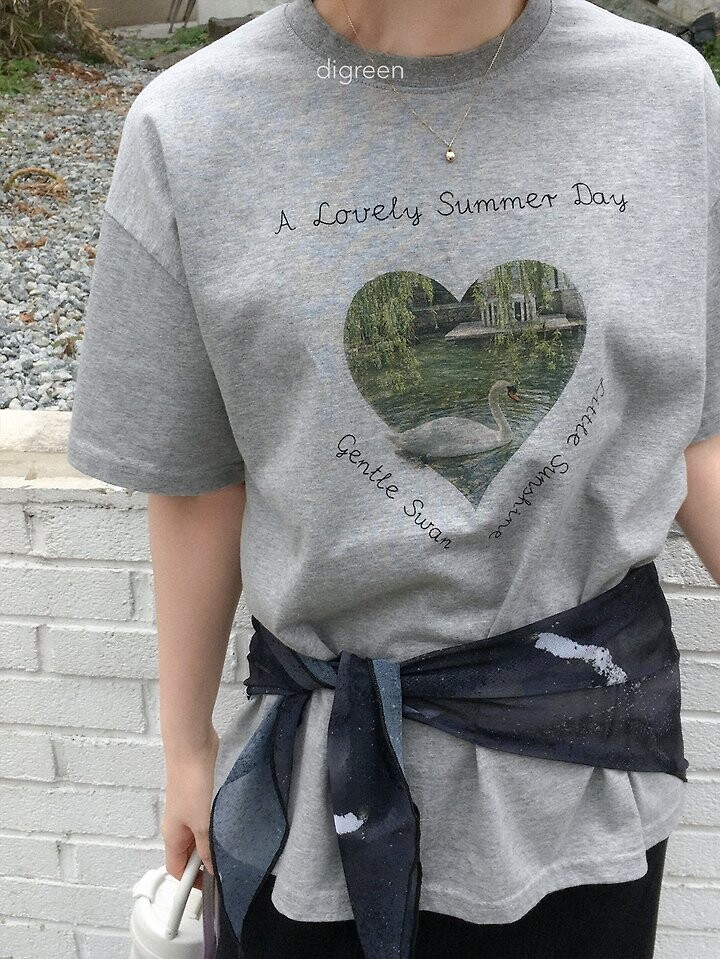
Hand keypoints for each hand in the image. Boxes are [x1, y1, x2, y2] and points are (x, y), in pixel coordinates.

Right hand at [161, 728, 219, 890]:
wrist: (193, 746)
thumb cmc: (191, 783)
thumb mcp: (202, 823)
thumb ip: (208, 849)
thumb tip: (212, 870)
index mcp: (173, 836)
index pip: (178, 870)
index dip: (193, 882)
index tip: (213, 887)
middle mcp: (179, 825)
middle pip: (191, 854)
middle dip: (208, 861)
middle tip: (230, 864)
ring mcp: (191, 810)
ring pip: (203, 835)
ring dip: (217, 840)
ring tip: (234, 842)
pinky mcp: (203, 796)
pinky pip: (211, 818)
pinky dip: (220, 823)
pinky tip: (233, 822)